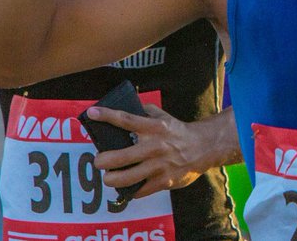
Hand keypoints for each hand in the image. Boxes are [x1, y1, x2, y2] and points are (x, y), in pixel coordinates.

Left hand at [87, 104, 209, 197]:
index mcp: (154, 127)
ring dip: (111, 179)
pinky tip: (127, 186)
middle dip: (103, 161)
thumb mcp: (164, 116)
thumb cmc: (178, 131)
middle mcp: (155, 146)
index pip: (126, 120)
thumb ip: (145, 112)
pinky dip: (130, 190)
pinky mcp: (164, 181)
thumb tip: (125, 107)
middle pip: (120, 157)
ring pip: (127, 178)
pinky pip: (140, 190)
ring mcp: (159, 165)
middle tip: (99, 161)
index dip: (107, 116)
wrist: (204, 147)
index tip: (91, 113)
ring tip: (108, 177)